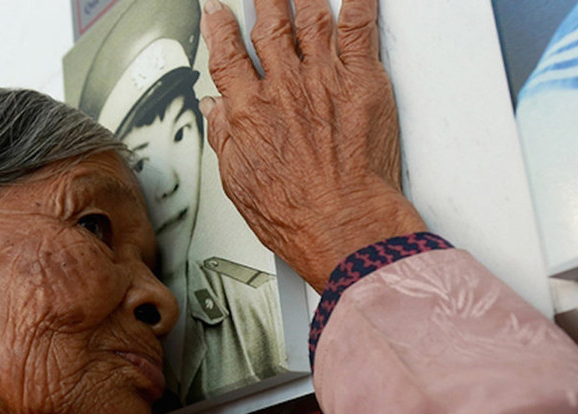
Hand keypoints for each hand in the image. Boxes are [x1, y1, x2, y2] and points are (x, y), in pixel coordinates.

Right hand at [200, 0, 424, 290]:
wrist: (344, 227)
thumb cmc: (297, 216)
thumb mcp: (240, 184)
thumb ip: (225, 139)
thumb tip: (215, 113)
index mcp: (249, 111)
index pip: (227, 54)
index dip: (219, 27)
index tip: (217, 12)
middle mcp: (284, 88)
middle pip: (269, 25)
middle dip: (264, 0)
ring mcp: (324, 80)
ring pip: (311, 17)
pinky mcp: (362, 82)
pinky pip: (361, 26)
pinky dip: (360, 2)